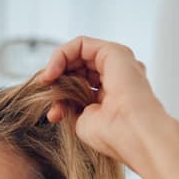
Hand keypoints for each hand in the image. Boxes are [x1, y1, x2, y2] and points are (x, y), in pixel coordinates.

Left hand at [40, 36, 167, 173]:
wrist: (131, 132)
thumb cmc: (111, 134)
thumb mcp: (82, 120)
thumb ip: (70, 105)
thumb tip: (56, 102)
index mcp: (112, 93)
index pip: (80, 84)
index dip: (61, 92)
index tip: (52, 110)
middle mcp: (117, 75)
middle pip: (77, 68)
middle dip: (58, 81)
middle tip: (47, 95)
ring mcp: (117, 63)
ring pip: (78, 54)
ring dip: (57, 68)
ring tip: (48, 84)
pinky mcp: (114, 51)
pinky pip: (81, 44)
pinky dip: (61, 54)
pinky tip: (52, 72)